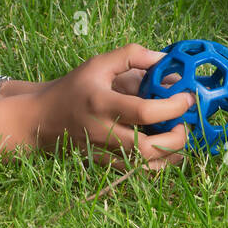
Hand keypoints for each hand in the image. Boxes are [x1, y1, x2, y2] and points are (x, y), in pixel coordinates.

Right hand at [18, 43, 192, 170]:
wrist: (41, 119)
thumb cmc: (73, 87)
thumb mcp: (98, 64)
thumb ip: (132, 56)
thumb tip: (165, 59)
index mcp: (102, 104)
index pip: (144, 112)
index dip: (172, 107)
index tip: (187, 98)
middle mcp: (103, 132)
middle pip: (147, 147)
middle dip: (176, 139)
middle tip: (185, 124)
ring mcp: (103, 152)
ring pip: (145, 166)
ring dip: (170, 155)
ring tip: (178, 137)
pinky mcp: (104, 165)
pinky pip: (137, 171)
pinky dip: (157, 163)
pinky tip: (165, 149)